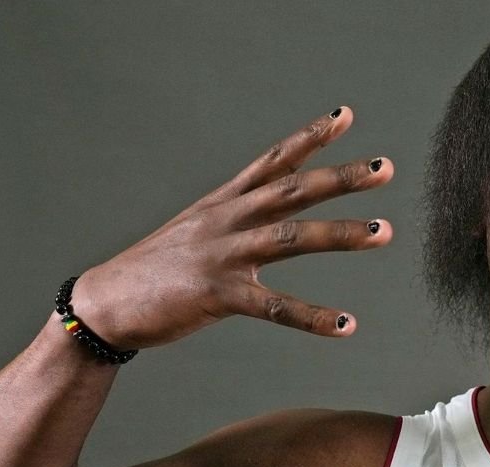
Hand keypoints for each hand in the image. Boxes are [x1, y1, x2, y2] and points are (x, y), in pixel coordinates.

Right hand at [70, 107, 393, 349]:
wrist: (104, 302)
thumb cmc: (156, 268)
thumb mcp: (198, 228)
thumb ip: (237, 214)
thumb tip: (271, 203)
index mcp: (225, 203)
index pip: (274, 161)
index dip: (310, 137)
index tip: (346, 117)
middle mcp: (228, 220)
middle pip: (293, 190)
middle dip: (341, 177)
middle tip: (385, 167)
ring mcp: (224, 255)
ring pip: (292, 238)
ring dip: (341, 234)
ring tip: (384, 231)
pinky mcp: (218, 295)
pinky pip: (275, 306)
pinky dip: (313, 317)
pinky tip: (346, 325)